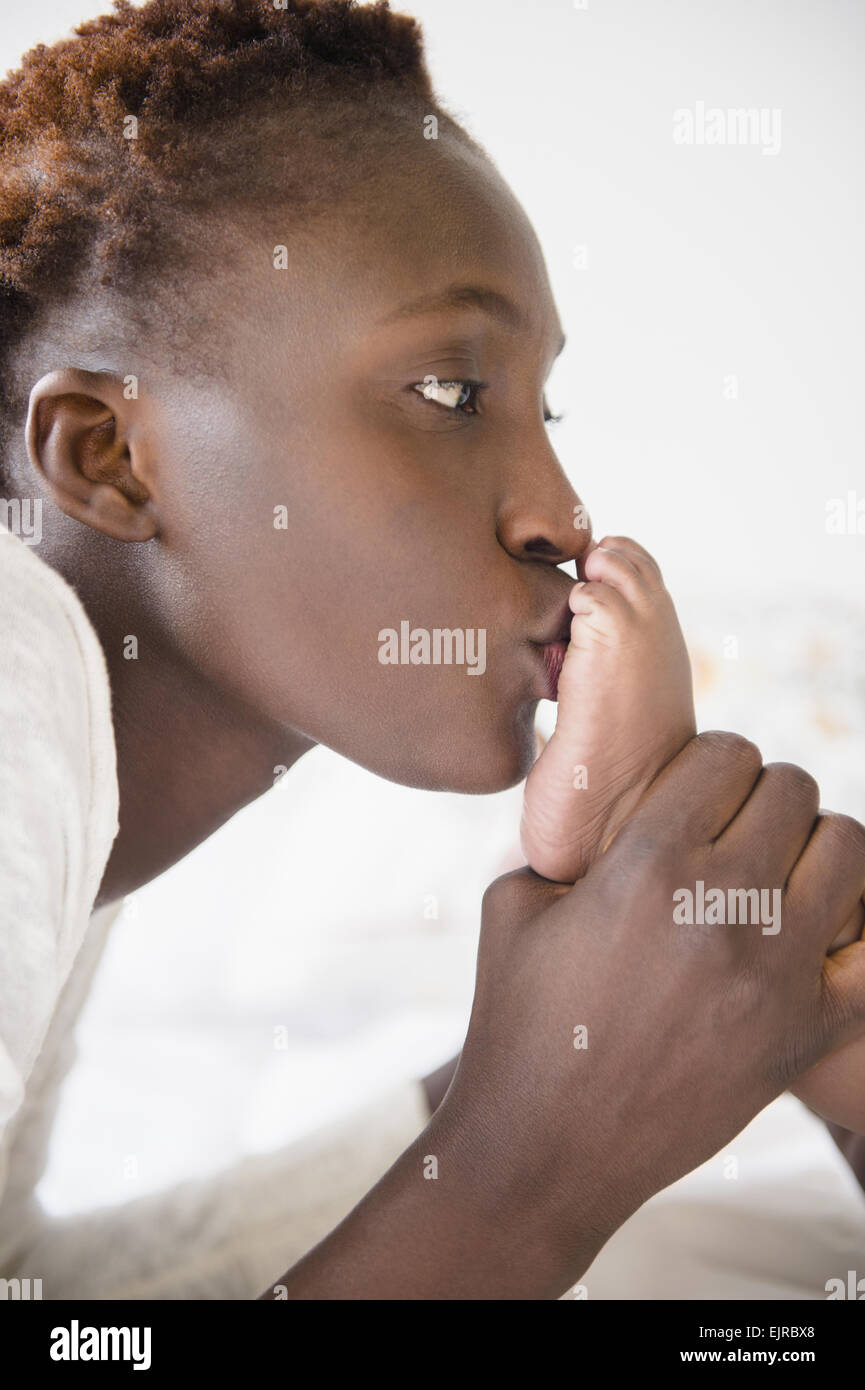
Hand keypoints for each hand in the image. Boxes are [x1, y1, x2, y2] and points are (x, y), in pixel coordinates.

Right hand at [436, 732, 864, 1292]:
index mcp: (645, 865)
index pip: (727, 754)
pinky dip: (851, 928)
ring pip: (847, 848)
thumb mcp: (514, 902)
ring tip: (775, 876)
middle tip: (734, 831)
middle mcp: (720, 906)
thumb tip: (606, 797)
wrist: (545, 1150)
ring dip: (813, 847)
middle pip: (793, 788)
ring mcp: (774, 973)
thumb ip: (567, 837)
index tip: (697, 791)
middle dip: (762, 796)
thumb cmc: (517, 1020)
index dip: (711, 762)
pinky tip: (809, 937)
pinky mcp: (805, 1032)